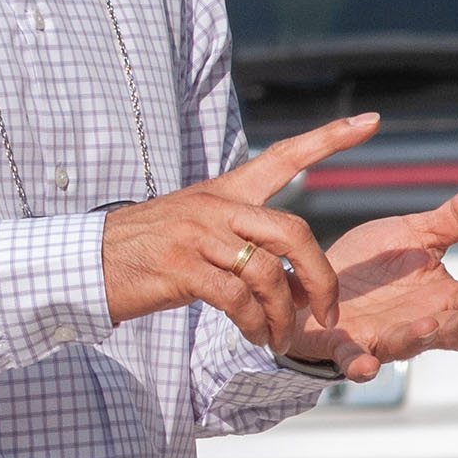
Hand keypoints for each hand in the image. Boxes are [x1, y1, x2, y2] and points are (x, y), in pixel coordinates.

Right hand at [100, 115, 377, 349]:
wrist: (86, 263)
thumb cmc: (143, 251)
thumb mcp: (191, 227)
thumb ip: (237, 239)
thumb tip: (285, 277)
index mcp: (223, 192)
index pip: (283, 157)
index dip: (330, 138)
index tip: (371, 119)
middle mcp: (215, 208)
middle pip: (293, 231)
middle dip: (321, 278)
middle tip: (326, 311)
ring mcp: (197, 237)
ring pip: (268, 273)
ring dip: (282, 316)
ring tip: (278, 338)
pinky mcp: (181, 269)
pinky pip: (238, 300)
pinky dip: (254, 325)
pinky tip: (253, 336)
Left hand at [280, 176, 457, 381]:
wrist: (313, 279)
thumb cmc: (371, 266)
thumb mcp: (415, 234)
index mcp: (441, 298)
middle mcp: (418, 323)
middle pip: (454, 331)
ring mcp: (381, 337)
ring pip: (408, 345)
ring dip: (420, 338)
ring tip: (428, 326)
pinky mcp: (342, 345)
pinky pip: (353, 362)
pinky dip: (360, 367)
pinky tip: (366, 367)